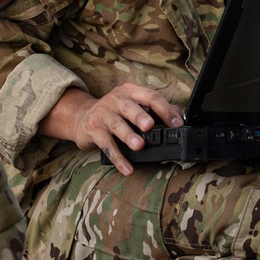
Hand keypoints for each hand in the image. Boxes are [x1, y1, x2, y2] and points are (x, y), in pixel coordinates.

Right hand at [61, 84, 183, 176]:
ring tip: (139, 146)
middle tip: (150, 126)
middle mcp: (116, 99)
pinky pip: (106, 145)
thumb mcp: (133, 105)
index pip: (150, 97)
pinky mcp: (93, 130)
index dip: (165, 110)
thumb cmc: (115, 112)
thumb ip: (153, 110)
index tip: (177, 124)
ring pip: (117, 124)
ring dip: (129, 136)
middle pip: (130, 107)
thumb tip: (178, 117)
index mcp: (130, 91)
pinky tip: (127, 168)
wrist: (81, 117)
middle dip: (141, 116)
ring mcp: (103, 114)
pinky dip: (118, 158)